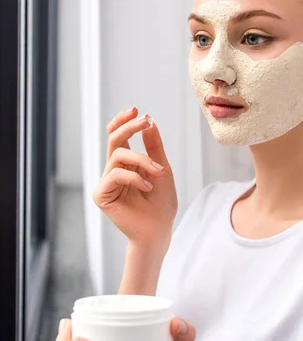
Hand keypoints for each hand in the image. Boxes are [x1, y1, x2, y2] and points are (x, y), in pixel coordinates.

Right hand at [92, 108, 177, 249]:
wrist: (158, 230)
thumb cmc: (161, 203)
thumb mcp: (162, 169)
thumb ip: (154, 147)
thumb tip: (149, 122)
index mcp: (125, 163)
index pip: (118, 136)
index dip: (123, 121)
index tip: (137, 110)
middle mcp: (113, 170)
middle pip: (113, 139)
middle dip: (128, 127)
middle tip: (144, 120)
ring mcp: (106, 182)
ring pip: (118, 155)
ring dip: (142, 160)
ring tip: (159, 172)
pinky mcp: (101, 195)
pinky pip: (115, 174)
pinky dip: (135, 177)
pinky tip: (148, 188)